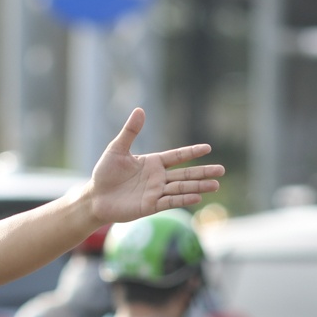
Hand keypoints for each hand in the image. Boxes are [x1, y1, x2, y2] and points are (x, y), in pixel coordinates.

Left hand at [85, 108, 224, 225]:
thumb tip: (140, 110)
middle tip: (222, 170)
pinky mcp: (150, 206)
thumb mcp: (117, 149)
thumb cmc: (105, 173)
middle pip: (185, 174)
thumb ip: (130, 131)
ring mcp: (156, 192)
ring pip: (181, 188)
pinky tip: (197, 197)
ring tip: (216, 185)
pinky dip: (183, 199)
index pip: (177, 156)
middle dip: (203, 172)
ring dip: (198, 186)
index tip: (208, 148)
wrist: (95, 197)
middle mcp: (158, 177)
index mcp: (153, 162)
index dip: (191, 152)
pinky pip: (169, 201)